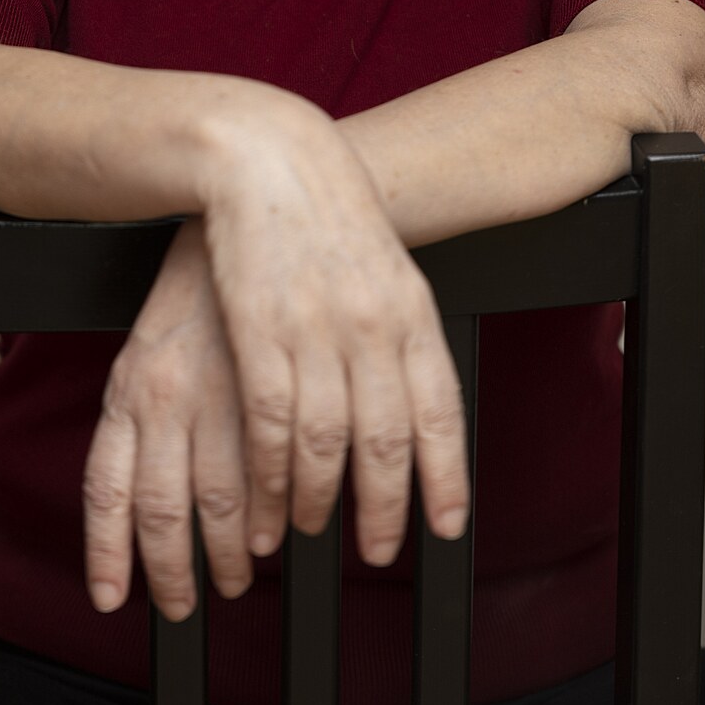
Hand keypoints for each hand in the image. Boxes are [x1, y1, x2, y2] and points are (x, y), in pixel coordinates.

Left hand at [83, 219, 251, 619]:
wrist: (260, 211)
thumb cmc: (206, 284)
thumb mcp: (152, 343)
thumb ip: (144, 408)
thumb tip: (142, 477)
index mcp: (133, 385)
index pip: (106, 489)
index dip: (106, 553)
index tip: (114, 599)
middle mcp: (172, 396)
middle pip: (162, 513)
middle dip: (173, 573)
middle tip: (185, 604)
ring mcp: (225, 395)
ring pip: (222, 505)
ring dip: (232, 554)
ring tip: (241, 572)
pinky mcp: (279, 389)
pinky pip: (275, 473)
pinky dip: (278, 513)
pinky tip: (286, 526)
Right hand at [198, 92, 468, 569]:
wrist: (267, 156)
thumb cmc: (325, 214)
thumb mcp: (386, 268)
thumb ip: (402, 334)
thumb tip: (415, 405)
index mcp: (411, 310)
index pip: (440, 412)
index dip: (446, 478)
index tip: (444, 528)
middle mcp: (371, 325)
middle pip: (385, 440)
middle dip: (383, 508)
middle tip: (375, 548)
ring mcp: (314, 328)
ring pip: (326, 442)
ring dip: (319, 499)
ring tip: (310, 527)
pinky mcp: (258, 330)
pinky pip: (271, 422)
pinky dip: (271, 471)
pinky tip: (267, 495)